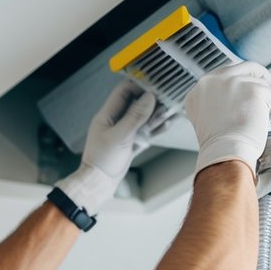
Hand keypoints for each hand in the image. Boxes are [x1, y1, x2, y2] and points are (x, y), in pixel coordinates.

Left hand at [55, 81, 167, 214]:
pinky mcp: (130, 143)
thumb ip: (135, 117)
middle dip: (152, 101)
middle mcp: (115, 121)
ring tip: (171, 111)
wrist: (99, 183)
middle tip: (167, 99)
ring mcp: (123, 132)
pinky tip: (167, 123)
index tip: (155, 86)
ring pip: (143, 118)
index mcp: (107, 115)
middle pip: (136, 104)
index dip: (139, 86)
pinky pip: (145, 132)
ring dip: (156, 115)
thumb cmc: (102, 160)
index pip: (123, 92)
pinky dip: (156, 128)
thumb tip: (149, 97)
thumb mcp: (120, 136)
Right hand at [183, 62, 270, 175]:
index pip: (225, 73)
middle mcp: (214, 81)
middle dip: (258, 75)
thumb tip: (235, 97)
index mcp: (201, 88)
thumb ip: (216, 100)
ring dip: (267, 95)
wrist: (225, 152)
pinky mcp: (253, 90)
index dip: (240, 78)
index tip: (248, 84)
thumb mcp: (206, 116)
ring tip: (268, 110)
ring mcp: (234, 83)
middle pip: (244, 67)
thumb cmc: (218, 143)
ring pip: (260, 81)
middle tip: (268, 84)